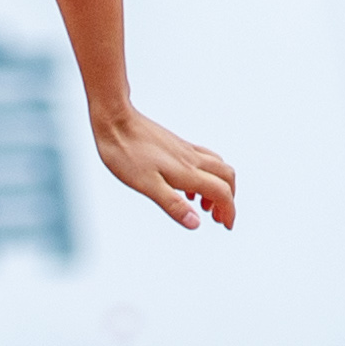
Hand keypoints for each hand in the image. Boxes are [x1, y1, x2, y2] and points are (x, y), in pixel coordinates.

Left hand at [93, 107, 234, 231]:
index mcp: (187, 172)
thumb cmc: (126, 153)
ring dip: (219, 185)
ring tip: (204, 205)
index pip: (221, 192)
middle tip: (219, 217)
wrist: (115, 119)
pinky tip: (187, 185)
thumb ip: (173, 204)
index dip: (229, 211)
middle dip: (229, 198)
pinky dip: (205, 174)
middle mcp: (191, 159)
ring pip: (216, 166)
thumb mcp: (147, 185)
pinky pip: (202, 158)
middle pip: (226, 176)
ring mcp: (185, 149)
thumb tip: (196, 223)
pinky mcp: (176, 144)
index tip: (227, 226)